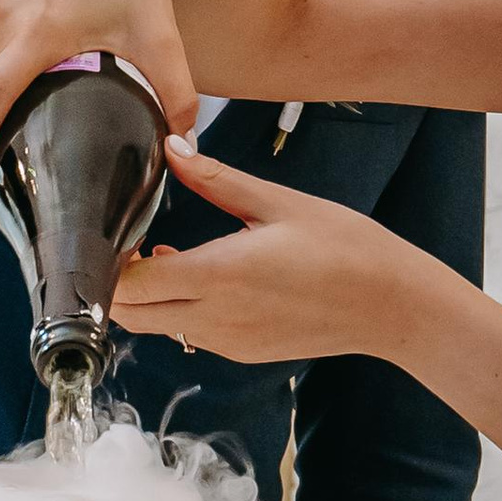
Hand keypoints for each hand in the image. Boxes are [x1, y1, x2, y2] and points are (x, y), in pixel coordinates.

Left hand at [114, 148, 434, 365]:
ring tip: (164, 256)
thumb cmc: (345, 247)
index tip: (115, 233)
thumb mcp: (279, 202)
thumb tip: (172, 148)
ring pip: (159, 328)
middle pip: (132, 318)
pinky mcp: (243, 352)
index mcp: (219, 276)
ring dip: (149, 299)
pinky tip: (202, 277)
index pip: (130, 287)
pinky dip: (180, 310)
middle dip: (117, 286)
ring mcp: (228, 342)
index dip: (110, 264)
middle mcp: (216, 318)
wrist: (392, 305)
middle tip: (127, 245)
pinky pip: (191, 335)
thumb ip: (216, 179)